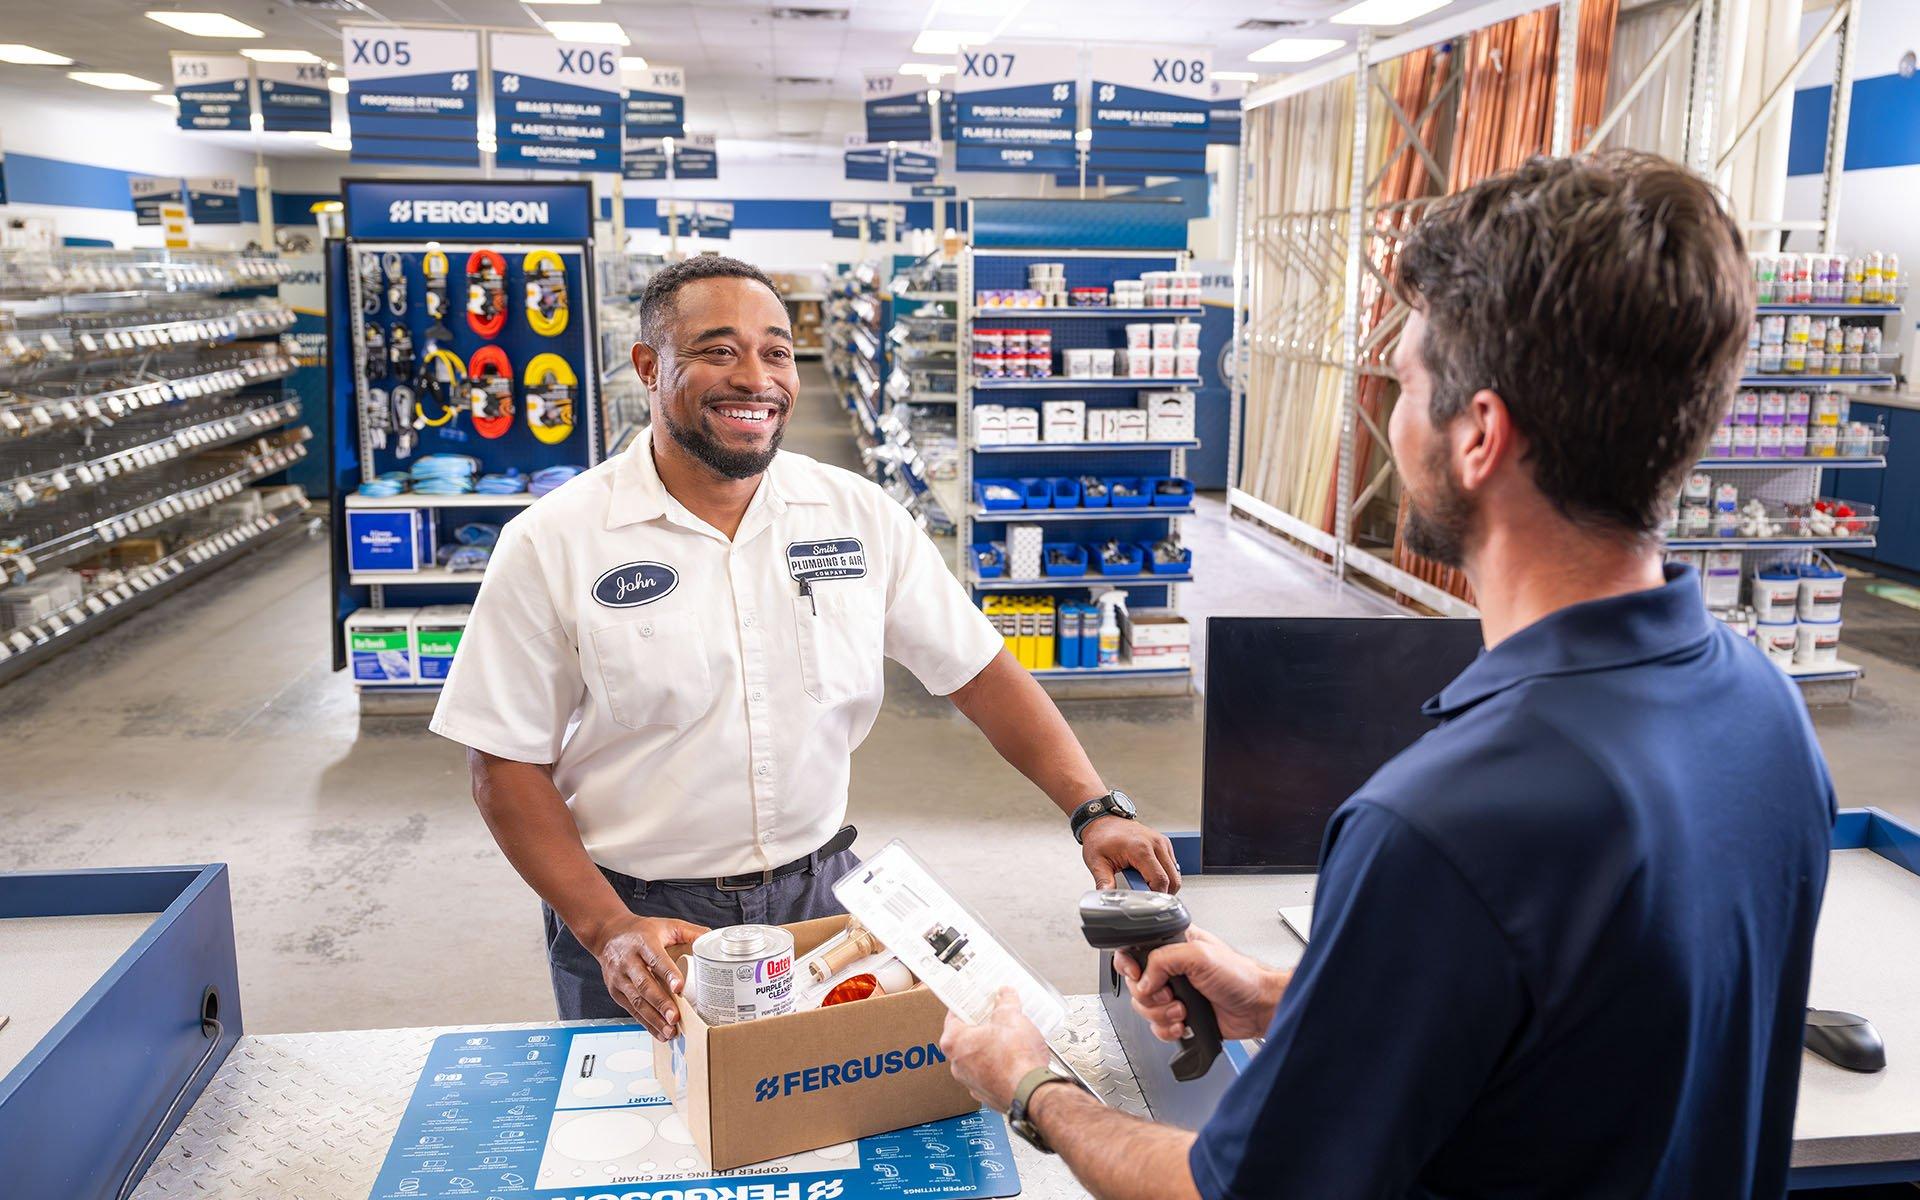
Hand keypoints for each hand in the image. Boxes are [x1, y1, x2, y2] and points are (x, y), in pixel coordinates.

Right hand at [585, 914, 707, 1040]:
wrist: (608, 934)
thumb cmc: (641, 931)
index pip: (656, 959)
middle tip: (675, 1017)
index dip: (668, 974)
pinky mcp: (616, 991)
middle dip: (661, 1003)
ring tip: (670, 1031)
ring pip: (636, 1001)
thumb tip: (713, 940)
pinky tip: (659, 1032)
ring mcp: (620, 977)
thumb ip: (691, 932)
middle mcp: (628, 960)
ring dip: (654, 1018)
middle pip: (644, 984)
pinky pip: (631, 1010)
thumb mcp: (667, 925)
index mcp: (643, 942)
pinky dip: (646, 1023)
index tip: (679, 988)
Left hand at [938, 988, 1052, 1112]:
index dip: (967, 1005)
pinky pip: (991, 1074)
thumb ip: (1005, 1001)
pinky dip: (1001, 1065)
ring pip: (979, 1058)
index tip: (976, 999)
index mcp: (955, 1043)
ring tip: (1012, 1035)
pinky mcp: (989, 1095)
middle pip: (967, 1037)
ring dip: (993, 1047)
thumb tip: (1005, 994)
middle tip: (997, 1014)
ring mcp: (972, 1083)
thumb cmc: (1016, 1059)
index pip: (953, 1016)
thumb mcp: (1011, 1016)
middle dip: (983, 1025)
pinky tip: (1017, 1057)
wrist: (1032, 1092)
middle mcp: (958, 1065)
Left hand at [1082, 816, 1180, 892]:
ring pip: (1175, 873)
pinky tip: (1149, 875)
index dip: (1155, 896)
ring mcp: (1162, 842)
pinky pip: (1172, 865)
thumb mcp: (1097, 862)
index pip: (1160, 880)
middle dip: (1162, 893)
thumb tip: (1106, 898)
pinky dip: (1165, 875)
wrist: (1103, 820)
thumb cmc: (1101, 838)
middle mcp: (1155, 843)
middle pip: (1173, 879)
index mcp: (1140, 848)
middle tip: (1145, 897)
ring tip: (1144, 884)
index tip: (1146, 903)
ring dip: (1165, 884)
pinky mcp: (1164, 843)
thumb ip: (1104, 882)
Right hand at [1116, 926, 1284, 1041]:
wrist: (1258, 1008)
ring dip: (1162, 1014)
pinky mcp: (1180, 1016)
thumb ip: (1164, 960)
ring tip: (1183, 1010)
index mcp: (1174, 945)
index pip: (1135, 950)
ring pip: (1145, 1008)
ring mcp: (1175, 993)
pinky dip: (1168, 1029)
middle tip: (1172, 994)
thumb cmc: (1241, 976)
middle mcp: (1171, 969)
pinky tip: (1184, 1024)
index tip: (1138, 976)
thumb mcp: (1200, 956)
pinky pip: (1157, 1027)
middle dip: (1151, 996)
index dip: (1130, 965)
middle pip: (1136, 985)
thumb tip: (1143, 981)